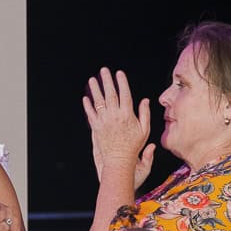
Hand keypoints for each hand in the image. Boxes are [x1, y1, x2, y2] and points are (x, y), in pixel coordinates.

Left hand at [82, 68, 154, 189]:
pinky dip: (88, 106)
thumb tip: (145, 100)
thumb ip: (145, 114)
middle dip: (107, 81)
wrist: (119, 160)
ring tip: (92, 79)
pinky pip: (91, 114)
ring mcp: (104, 121)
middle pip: (110, 94)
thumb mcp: (144, 130)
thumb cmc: (134, 146)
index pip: (125, 94)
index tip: (119, 73)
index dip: (122, 82)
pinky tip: (86, 98)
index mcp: (127, 115)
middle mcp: (115, 116)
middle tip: (104, 70)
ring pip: (98, 102)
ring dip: (95, 89)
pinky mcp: (96, 128)